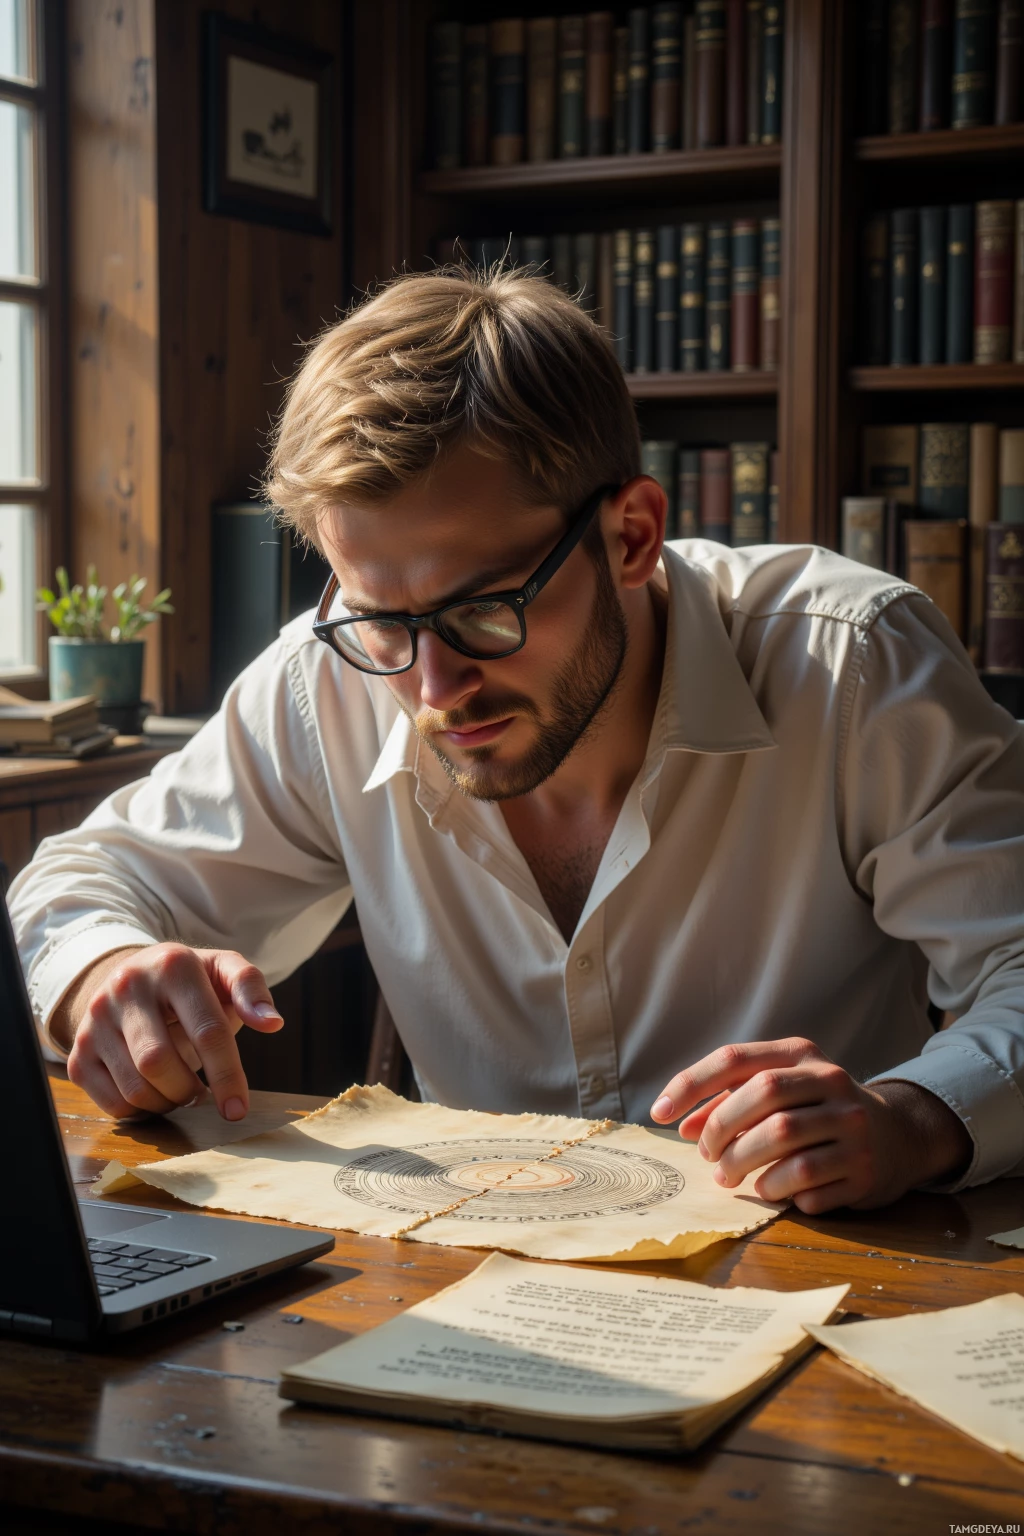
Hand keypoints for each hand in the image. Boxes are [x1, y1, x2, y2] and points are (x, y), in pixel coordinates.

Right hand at [63, 943, 283, 1122]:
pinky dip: (141, 1111)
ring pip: (135, 1087)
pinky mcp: (79, 1050)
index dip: (227, 1075)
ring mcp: (96, 1018)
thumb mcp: (224, 971)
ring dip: (167, 1103)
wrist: (133, 978)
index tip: (238, 1109)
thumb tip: (273, 1023)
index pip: (207, 1031)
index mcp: (173, 965)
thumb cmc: (191, 983)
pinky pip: (112, 1102)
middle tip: (201, 1093)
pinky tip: (155, 1093)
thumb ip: (251, 990)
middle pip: (160, 1063)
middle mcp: (127, 986)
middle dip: (189, 1090)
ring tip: (181, 1090)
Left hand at [650, 1037, 972, 1212]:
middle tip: (707, 1157)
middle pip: (762, 1096)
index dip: (691, 1084)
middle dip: (722, 1130)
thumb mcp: (780, 1091)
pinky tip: (772, 1189)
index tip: (659, 1113)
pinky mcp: (864, 1169)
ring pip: (784, 1143)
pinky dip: (779, 1190)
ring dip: (745, 1165)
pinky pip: (807, 1184)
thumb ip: (730, 1100)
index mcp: (802, 1054)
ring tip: (730, 1177)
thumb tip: (685, 1126)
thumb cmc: (818, 1110)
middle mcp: (831, 1081)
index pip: (735, 1058)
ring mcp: (853, 1125)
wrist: (898, 1135)